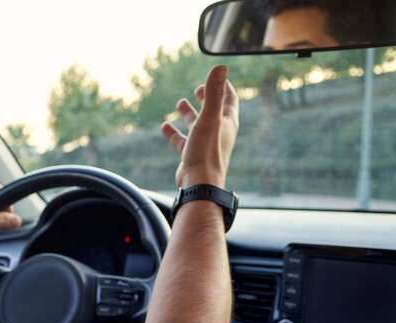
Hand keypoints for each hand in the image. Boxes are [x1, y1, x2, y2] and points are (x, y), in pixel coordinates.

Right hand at [160, 65, 238, 187]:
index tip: (217, 76)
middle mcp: (219, 133)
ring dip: (190, 113)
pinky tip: (165, 126)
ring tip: (180, 102)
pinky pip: (183, 140)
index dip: (224, 86)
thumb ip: (214, 92)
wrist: (199, 183)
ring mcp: (205, 145)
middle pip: (215, 111)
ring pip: (198, 125)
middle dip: (207, 98)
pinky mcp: (192, 155)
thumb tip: (220, 66)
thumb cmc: (207, 151)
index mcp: (227, 123)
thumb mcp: (209, 117)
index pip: (230, 100)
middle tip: (198, 88)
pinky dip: (174, 132)